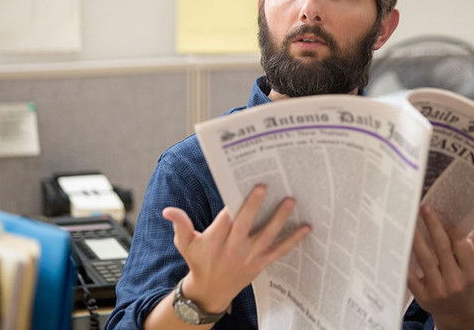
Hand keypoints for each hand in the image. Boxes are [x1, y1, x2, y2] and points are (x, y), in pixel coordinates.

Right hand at [162, 185, 310, 313]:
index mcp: (216, 239)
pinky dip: (294, 239)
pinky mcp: (261, 263)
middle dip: (254, 205)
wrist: (211, 290)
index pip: (226, 217)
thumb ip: (180, 224)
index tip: (241, 183)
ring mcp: (250, 255)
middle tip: (265, 185)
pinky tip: (306, 227)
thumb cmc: (198, 261)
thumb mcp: (185, 243)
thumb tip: (167, 211)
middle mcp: (234, 247)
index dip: (234, 201)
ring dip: (280, 218)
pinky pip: (280, 250)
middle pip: (245, 224)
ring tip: (291, 201)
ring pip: (267, 235)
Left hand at [407, 204, 473, 329]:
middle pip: (442, 248)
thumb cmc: (467, 281)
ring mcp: (438, 290)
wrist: (457, 311)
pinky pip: (410, 276)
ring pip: (424, 259)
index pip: (463, 246)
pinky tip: (399, 244)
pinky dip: (404, 260)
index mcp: (471, 272)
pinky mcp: (422, 297)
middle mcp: (455, 282)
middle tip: (424, 208)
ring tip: (408, 221)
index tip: (444, 213)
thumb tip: (466, 221)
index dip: (453, 229)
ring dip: (415, 238)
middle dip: (433, 225)